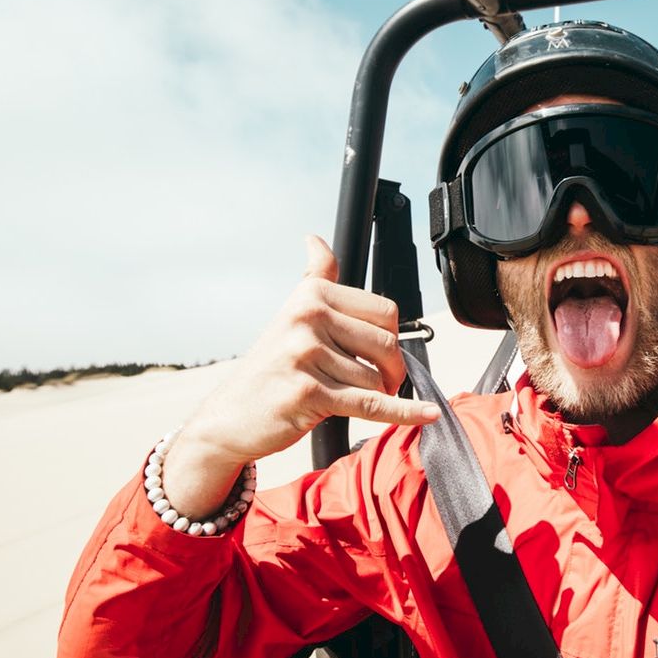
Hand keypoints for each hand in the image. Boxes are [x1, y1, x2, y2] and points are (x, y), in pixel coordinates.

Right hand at [162, 236, 438, 517]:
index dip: (391, 337)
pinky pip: (371, 405)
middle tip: (381, 383)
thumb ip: (314, 277)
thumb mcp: (291, 315)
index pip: (386, 311)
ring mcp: (306, 355)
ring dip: (377, 395)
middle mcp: (307, 318)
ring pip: (377, 378)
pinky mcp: (309, 393)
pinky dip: (404, 412)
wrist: (230, 417)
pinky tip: (427, 413)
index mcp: (311, 295)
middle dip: (393, 369)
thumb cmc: (271, 367)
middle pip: (387, 344)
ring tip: (353, 397)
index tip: (380, 355)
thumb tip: (315, 240)